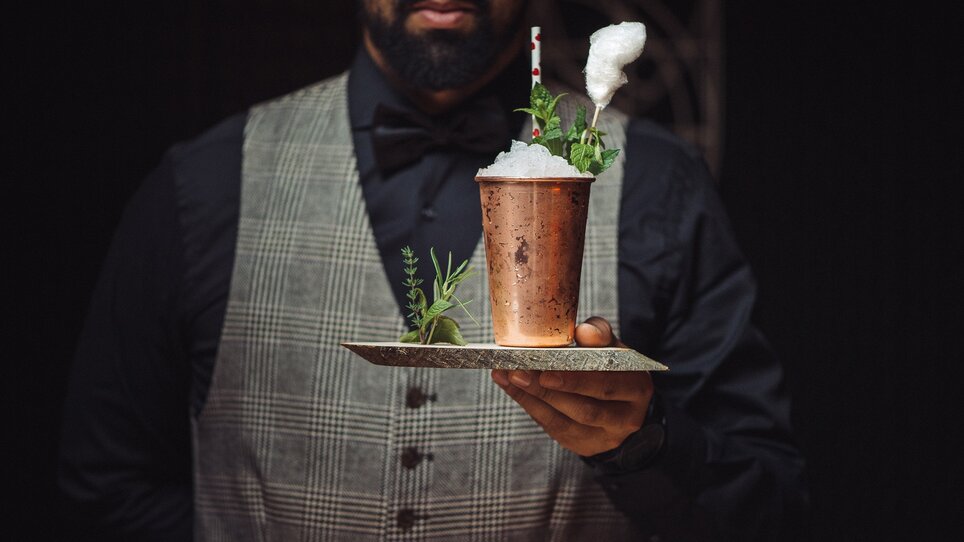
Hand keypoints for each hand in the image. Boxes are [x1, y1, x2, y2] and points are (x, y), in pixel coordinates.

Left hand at [491, 317, 654, 456]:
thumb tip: (584, 332)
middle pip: (586, 409)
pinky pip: (552, 427)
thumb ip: (599, 336)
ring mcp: (604, 437)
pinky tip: (510, 386)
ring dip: (531, 398)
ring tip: (508, 376)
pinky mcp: (583, 445)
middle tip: (518, 372)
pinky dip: (528, 405)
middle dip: (548, 392)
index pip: (608, 384)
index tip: (547, 368)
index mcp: (637, 388)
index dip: (577, 379)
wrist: (621, 405)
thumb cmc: (611, 367)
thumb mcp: (613, 347)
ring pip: (564, 423)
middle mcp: (625, 418)